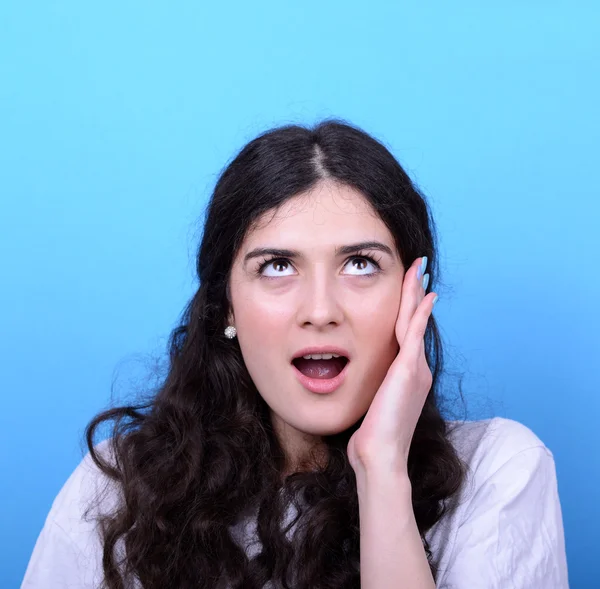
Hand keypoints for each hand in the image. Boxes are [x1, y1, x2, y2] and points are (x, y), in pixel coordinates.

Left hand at [347, 256, 436, 477]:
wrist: (380, 454)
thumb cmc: (374, 435)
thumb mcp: (376, 404)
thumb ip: (377, 388)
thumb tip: (370, 384)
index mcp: (407, 374)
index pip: (409, 332)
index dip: (410, 308)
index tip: (411, 288)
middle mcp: (416, 368)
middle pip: (415, 320)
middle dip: (416, 292)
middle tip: (419, 267)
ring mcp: (415, 368)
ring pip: (415, 320)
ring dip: (416, 293)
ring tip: (419, 269)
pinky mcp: (408, 369)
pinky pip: (415, 333)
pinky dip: (420, 312)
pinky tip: (425, 294)